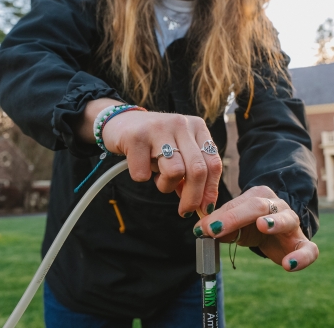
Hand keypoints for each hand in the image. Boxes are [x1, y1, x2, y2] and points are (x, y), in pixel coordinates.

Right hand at [92, 103, 222, 217]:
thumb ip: (192, 172)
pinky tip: (140, 165)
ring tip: (158, 178)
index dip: (211, 190)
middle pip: (198, 170)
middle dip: (193, 198)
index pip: (213, 163)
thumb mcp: (179, 151)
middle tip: (185, 212)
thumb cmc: (154, 142)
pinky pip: (144, 174)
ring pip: (175, 172)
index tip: (205, 208)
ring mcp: (159, 128)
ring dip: (165, 185)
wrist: (120, 122)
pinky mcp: (136, 136)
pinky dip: (142, 177)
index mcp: (197, 127)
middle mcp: (181, 124)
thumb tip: (203, 205)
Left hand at [192, 185, 318, 271]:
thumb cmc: (251, 227)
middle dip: (236, 218)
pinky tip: (289, 265)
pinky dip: (302, 257)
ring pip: (287, 218)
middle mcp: (277, 205)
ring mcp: (292, 222)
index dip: (222, 216)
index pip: (239, 203)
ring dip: (274, 222)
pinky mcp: (303, 243)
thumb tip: (201, 230)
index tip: (206, 228)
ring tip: (262, 226)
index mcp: (258, 196)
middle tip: (217, 229)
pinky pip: (309, 249)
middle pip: (258, 206)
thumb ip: (220, 225)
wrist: (277, 236)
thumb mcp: (234, 225)